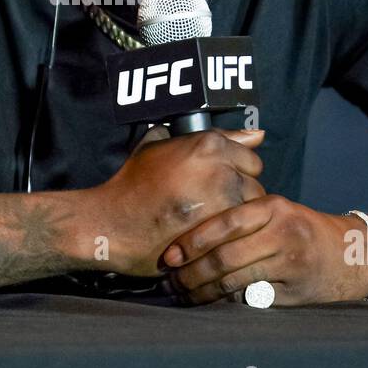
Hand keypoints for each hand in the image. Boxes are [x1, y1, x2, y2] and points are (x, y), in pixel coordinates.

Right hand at [90, 126, 267, 276]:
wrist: (112, 223)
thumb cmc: (131, 184)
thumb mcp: (154, 147)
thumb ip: (190, 135)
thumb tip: (222, 128)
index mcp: (208, 143)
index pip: (250, 158)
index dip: (236, 173)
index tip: (220, 185)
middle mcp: (221, 167)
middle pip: (256, 184)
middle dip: (242, 195)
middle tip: (216, 207)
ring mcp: (223, 200)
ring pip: (252, 210)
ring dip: (239, 218)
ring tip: (214, 225)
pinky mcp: (220, 229)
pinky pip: (241, 232)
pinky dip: (231, 237)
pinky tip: (213, 240)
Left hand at [159, 200, 367, 305]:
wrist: (352, 253)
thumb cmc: (301, 230)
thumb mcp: (277, 210)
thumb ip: (241, 217)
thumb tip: (186, 233)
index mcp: (273, 207)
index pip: (225, 223)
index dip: (192, 241)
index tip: (167, 256)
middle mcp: (283, 233)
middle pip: (225, 257)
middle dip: (191, 273)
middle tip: (169, 282)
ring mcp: (290, 264)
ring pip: (234, 282)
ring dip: (202, 292)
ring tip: (182, 295)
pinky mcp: (294, 291)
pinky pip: (250, 299)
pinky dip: (226, 302)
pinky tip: (210, 303)